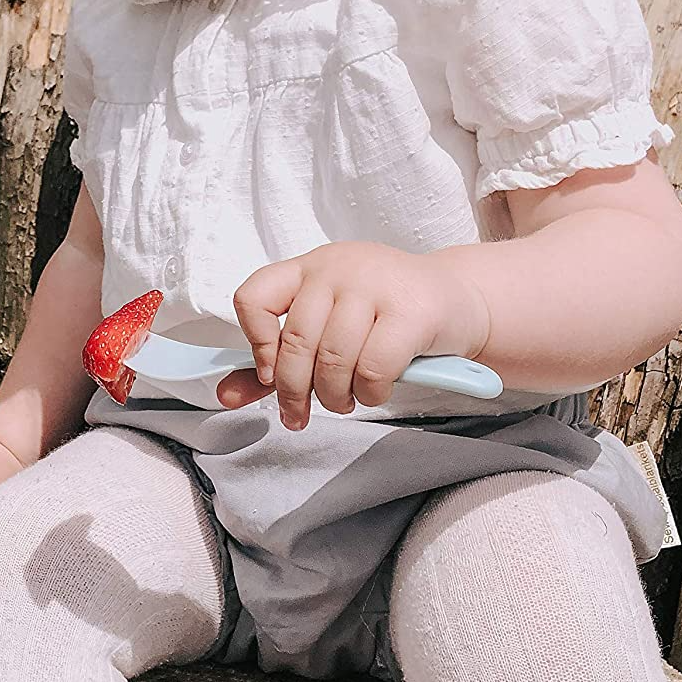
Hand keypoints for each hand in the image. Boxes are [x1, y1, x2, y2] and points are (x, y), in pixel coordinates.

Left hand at [215, 242, 490, 425]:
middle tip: (302, 413)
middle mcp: (337, 268)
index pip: (254, 296)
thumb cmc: (382, 318)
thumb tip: (225, 395)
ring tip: (345, 400)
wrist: (457, 302)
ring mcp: (376, 285)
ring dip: (334, 396)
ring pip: (333, 359)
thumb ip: (273, 361)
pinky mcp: (412, 311)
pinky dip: (370, 393)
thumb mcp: (326, 327)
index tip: (270, 372)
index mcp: (309, 268)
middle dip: (294, 390)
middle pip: (295, 341)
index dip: (255, 343)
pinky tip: (375, 392)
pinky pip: (373, 368)